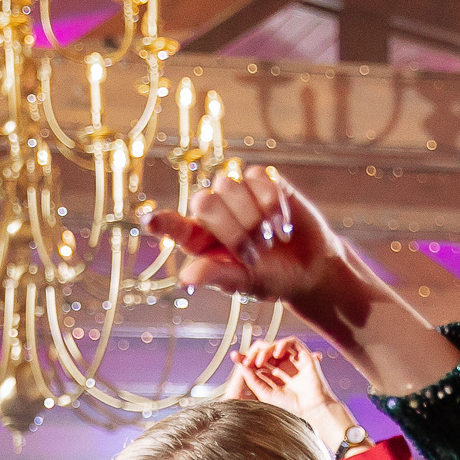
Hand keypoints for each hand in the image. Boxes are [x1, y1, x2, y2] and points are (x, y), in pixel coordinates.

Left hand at [146, 168, 378, 338]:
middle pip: (205, 202)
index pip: (174, 225)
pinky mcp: (264, 180)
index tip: (147, 220)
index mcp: (202, 240)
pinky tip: (284, 225)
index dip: (160, 221)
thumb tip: (185, 279)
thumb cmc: (272, 279)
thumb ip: (217, 275)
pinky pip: (258, 177)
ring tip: (272, 240)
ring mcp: (239, 193)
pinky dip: (273, 204)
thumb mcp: (245, 282)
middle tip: (257, 251)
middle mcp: (216, 213)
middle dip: (234, 228)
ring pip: (230, 185)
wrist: (312, 267)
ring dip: (255, 217)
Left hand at [223, 336, 355, 440]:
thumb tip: (241, 365)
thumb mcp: (264, 393)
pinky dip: (282, 344)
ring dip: (266, 350)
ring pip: (276, 346)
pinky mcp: (304, 356)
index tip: (234, 356)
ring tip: (260, 361)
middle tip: (247, 361)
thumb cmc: (290, 407)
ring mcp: (292, 361)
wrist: (311, 410)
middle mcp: (282, 368)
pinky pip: (292, 342)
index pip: (257, 362)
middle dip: (254, 354)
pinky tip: (277, 353)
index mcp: (272, 377)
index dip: (245, 358)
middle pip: (265, 352)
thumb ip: (253, 379)